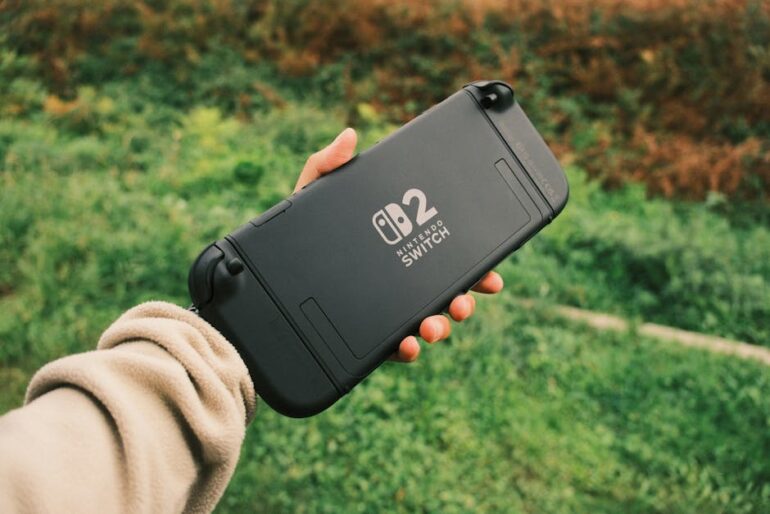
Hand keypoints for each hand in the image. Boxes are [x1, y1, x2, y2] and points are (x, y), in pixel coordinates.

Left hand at [295, 128, 503, 362]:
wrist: (257, 281)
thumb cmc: (289, 238)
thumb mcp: (308, 197)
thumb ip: (325, 166)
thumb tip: (347, 136)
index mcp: (393, 250)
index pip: (442, 257)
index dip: (473, 267)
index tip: (492, 272)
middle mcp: (395, 284)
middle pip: (444, 295)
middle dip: (464, 302)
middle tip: (465, 301)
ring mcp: (382, 313)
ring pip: (426, 324)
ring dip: (441, 327)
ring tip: (436, 326)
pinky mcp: (364, 339)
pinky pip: (393, 349)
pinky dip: (407, 350)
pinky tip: (409, 345)